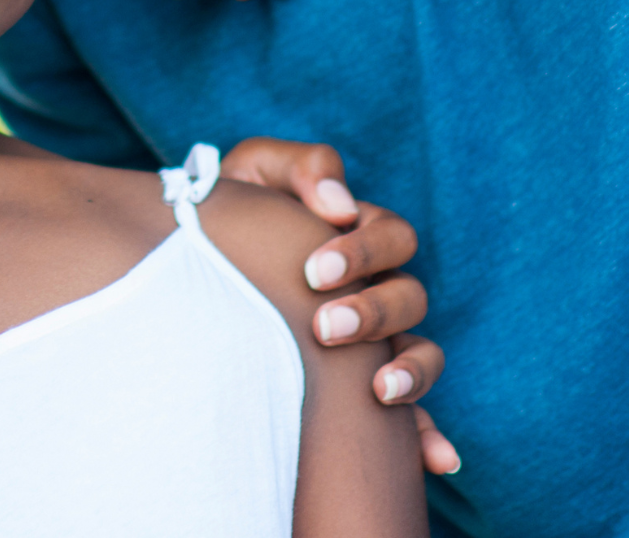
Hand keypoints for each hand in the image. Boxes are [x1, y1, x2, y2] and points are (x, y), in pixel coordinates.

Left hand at [222, 136, 461, 478]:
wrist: (190, 257)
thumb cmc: (233, 209)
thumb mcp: (255, 173)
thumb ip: (298, 169)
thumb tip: (338, 203)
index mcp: (358, 233)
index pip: (391, 236)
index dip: (363, 252)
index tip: (315, 272)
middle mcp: (378, 286)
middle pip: (408, 295)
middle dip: (372, 312)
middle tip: (325, 327)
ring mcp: (379, 339)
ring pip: (422, 351)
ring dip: (410, 371)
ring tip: (379, 390)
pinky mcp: (367, 388)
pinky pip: (415, 416)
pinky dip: (429, 436)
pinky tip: (438, 460)